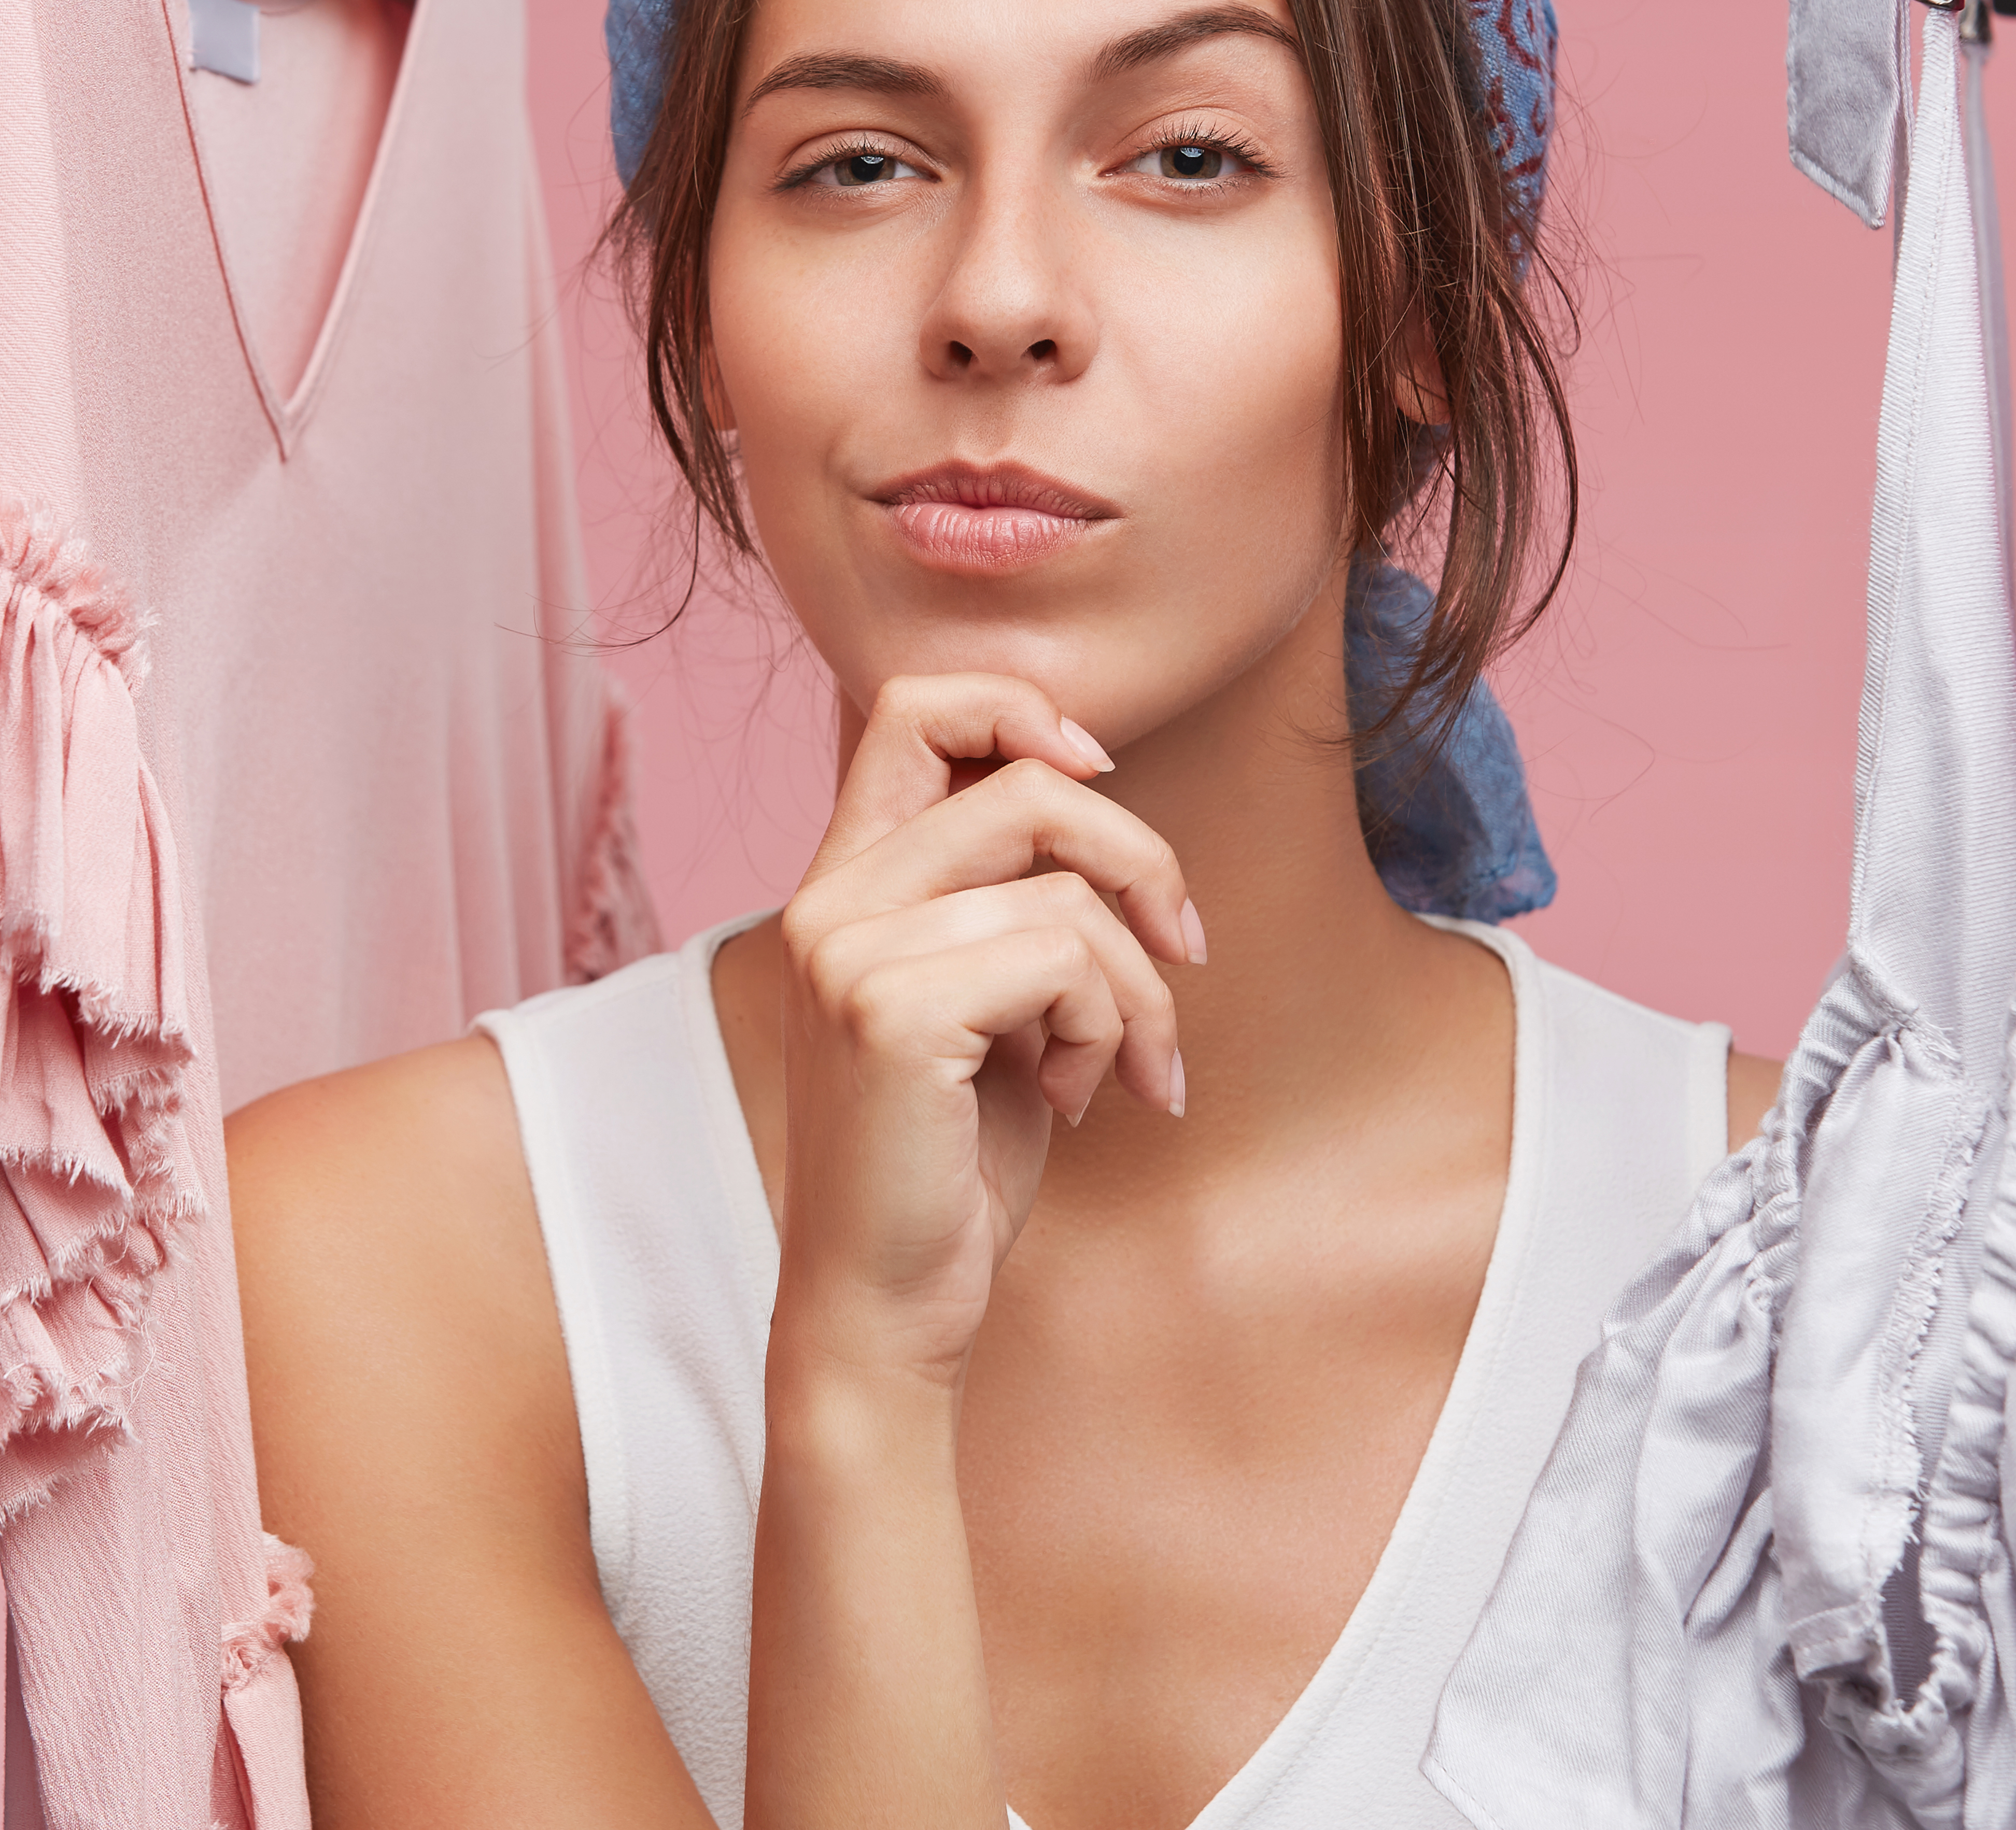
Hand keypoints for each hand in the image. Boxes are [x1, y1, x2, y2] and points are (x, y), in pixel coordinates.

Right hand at [771, 674, 1197, 1395]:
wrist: (885, 1306)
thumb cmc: (950, 1162)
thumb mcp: (991, 1003)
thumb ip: (1015, 902)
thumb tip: (1101, 799)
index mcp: (845, 883)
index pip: (912, 708)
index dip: (1022, 711)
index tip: (1098, 776)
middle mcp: (830, 900)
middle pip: (1025, 785)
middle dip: (1142, 861)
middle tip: (1185, 947)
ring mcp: (849, 951)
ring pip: (1067, 896)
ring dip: (1138, 990)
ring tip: (1122, 1068)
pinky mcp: (890, 1011)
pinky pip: (1065, 962)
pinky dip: (1111, 1030)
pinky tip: (1082, 1099)